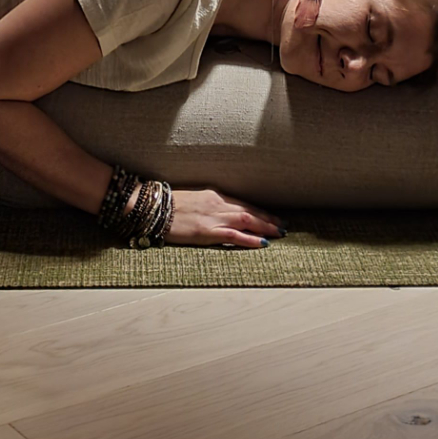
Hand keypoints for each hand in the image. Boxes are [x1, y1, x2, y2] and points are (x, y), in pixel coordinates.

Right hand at [166, 188, 283, 247]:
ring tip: (279, 233)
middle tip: (284, 226)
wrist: (153, 208)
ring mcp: (213, 217)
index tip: (273, 217)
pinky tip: (262, 243)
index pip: (243, 203)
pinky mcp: (207, 231)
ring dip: (265, 227)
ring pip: (247, 220)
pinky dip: (250, 239)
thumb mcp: (193, 200)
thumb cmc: (169, 206)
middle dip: (268, 219)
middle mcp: (217, 203)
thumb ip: (208, 205)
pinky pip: (234, 235)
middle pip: (249, 210)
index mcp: (214, 195)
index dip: (260, 211)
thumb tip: (221, 213)